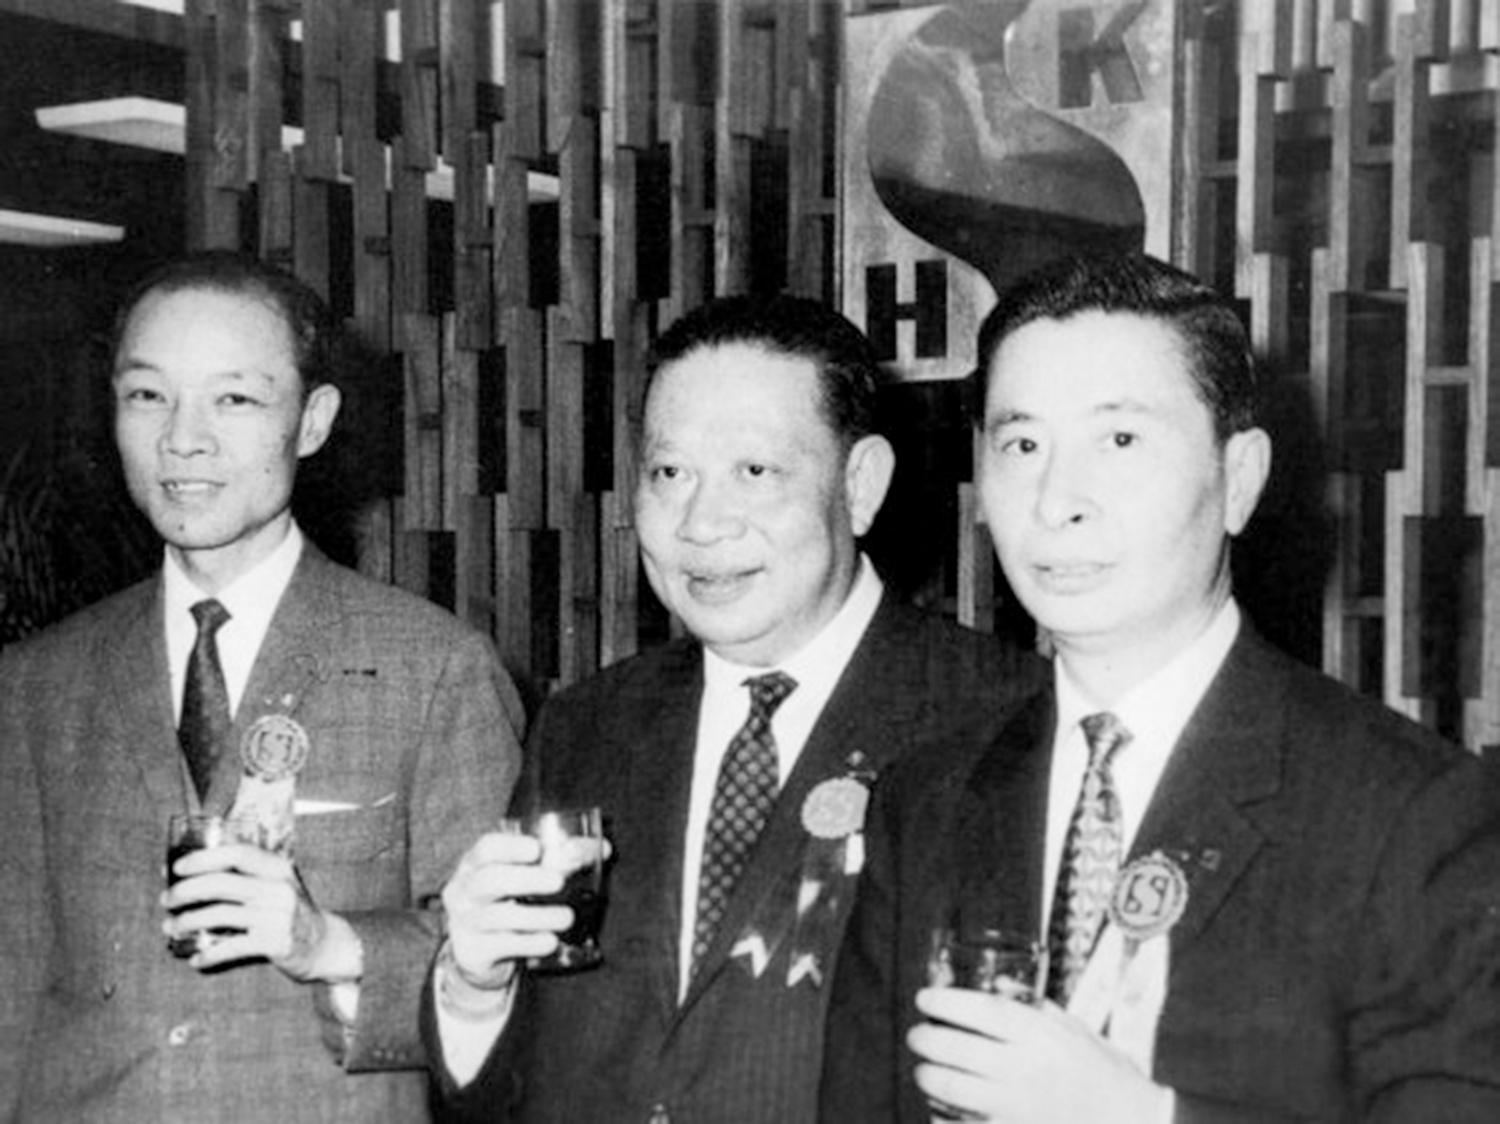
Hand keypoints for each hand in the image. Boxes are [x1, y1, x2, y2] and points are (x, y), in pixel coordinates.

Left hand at [162, 843, 359, 983]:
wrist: (324, 943)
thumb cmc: (289, 911)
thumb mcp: (277, 884)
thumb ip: (248, 875)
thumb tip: (194, 872)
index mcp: (279, 868)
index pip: (238, 854)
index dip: (204, 859)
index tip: (178, 868)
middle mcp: (279, 889)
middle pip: (222, 884)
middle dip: (186, 891)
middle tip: (167, 900)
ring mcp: (278, 916)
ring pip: (221, 915)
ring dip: (188, 922)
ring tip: (172, 928)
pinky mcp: (275, 943)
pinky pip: (231, 947)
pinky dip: (209, 954)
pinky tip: (196, 959)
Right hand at [439, 831, 574, 986]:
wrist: (478, 951)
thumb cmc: (507, 900)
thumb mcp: (523, 877)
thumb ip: (562, 860)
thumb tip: (604, 848)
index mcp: (475, 863)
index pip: (485, 848)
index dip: (510, 847)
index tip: (536, 849)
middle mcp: (463, 890)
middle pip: (489, 880)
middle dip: (525, 879)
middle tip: (558, 882)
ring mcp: (464, 922)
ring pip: (495, 916)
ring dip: (536, 916)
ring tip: (567, 918)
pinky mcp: (472, 951)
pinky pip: (500, 946)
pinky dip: (529, 942)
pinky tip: (550, 941)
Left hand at [907, 987, 1170, 1123]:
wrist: (1133, 1122)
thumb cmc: (1102, 1070)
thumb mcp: (1072, 1028)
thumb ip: (1034, 1007)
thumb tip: (996, 984)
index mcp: (1039, 1034)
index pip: (979, 1010)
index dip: (944, 1001)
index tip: (923, 998)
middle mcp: (1024, 1067)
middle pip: (954, 1047)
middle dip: (925, 1039)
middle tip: (917, 1035)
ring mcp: (1017, 1106)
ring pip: (951, 1087)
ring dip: (928, 1076)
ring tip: (924, 1071)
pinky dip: (944, 1118)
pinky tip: (939, 1111)